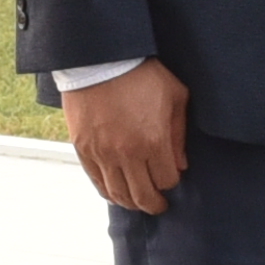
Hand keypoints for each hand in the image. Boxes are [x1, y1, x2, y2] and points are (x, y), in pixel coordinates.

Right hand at [62, 58, 191, 216]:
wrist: (99, 58)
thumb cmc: (141, 73)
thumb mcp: (174, 95)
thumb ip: (179, 133)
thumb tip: (180, 163)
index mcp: (153, 141)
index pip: (167, 180)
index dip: (172, 182)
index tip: (171, 176)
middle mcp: (127, 153)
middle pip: (143, 196)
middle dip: (154, 205)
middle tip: (159, 205)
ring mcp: (102, 153)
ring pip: (118, 194)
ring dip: (131, 203)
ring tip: (137, 201)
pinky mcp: (83, 148)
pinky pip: (96, 181)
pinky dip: (108, 191)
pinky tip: (116, 192)